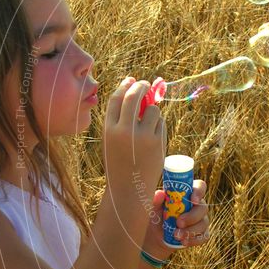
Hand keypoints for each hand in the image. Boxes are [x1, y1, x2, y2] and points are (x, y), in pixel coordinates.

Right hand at [102, 77, 165, 214]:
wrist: (128, 189)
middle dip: (141, 86)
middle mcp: (124, 130)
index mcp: (108, 129)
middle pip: (134, 97)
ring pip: (152, 109)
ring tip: (149, 122)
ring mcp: (141, 136)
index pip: (116, 98)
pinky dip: (159, 124)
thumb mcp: (112, 141)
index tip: (131, 80)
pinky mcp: (157, 142)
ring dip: (153, 109)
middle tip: (146, 83)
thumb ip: (120, 120)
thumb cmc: (119, 163)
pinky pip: (161, 123)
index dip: (125, 85)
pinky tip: (153, 137)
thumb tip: (136, 92)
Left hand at [141, 179, 209, 260]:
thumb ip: (157, 201)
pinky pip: (204, 236)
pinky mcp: (202, 233)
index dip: (199, 191)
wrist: (159, 236)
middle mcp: (198, 205)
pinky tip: (184, 242)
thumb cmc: (159, 216)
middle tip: (178, 223)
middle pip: (203, 208)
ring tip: (176, 235)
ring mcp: (202, 219)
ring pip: (203, 223)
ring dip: (190, 231)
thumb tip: (159, 193)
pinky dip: (194, 240)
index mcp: (188, 194)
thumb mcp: (155, 209)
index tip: (192, 200)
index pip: (200, 186)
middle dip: (191, 217)